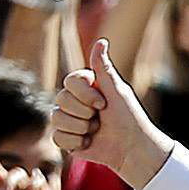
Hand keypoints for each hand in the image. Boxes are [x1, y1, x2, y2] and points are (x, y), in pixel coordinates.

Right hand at [51, 39, 174, 189]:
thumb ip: (104, 67)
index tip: (103, 103)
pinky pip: (57, 137)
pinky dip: (76, 142)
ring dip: (80, 127)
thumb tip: (101, 41)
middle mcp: (74, 101)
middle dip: (84, 112)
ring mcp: (68, 120)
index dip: (85, 94)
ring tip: (95, 130)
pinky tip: (89, 142)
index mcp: (86, 87)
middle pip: (60, 99)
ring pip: (56, 118)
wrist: (131, 148)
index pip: (69, 81)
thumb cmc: (128, 117)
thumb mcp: (117, 89)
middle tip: (100, 117)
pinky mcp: (66, 139)